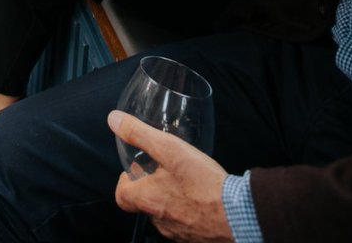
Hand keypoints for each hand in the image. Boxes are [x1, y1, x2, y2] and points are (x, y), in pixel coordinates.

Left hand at [109, 112, 231, 242]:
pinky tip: (201, 196)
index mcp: (148, 200)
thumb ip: (139, 134)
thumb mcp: (169, 148)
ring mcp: (178, 233)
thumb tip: (114, 120)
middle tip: (162, 169)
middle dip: (150, 186)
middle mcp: (159, 221)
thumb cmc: (203, 183)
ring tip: (184, 180)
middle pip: (144, 203)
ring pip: (165, 213)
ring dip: (169, 198)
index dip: (124, 182)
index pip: (121, 196)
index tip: (134, 170)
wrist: (238, 215)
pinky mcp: (196, 238)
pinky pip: (184, 223)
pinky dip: (187, 210)